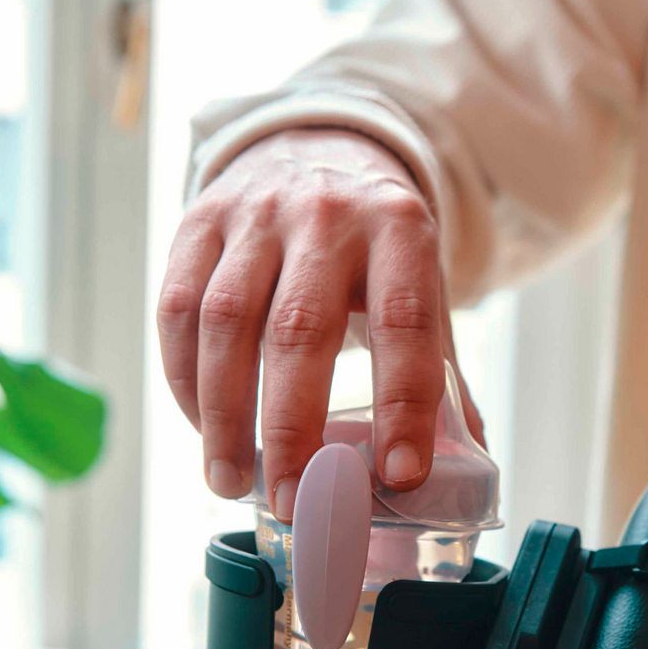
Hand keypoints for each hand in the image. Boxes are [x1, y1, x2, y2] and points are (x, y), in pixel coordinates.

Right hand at [156, 128, 483, 520]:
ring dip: (225, 415)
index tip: (400, 477)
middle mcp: (325, 214)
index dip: (402, 405)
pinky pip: (178, 309)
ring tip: (233, 482)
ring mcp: (254, 215)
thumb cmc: (374, 245)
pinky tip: (202, 428)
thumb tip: (469, 474)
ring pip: (226, 322)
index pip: (403, 322)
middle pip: (299, 330)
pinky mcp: (197, 222)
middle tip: (294, 501)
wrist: (314, 147)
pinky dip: (186, 379)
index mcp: (398, 229)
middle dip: (293, 429)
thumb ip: (440, 372)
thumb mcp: (422, 285)